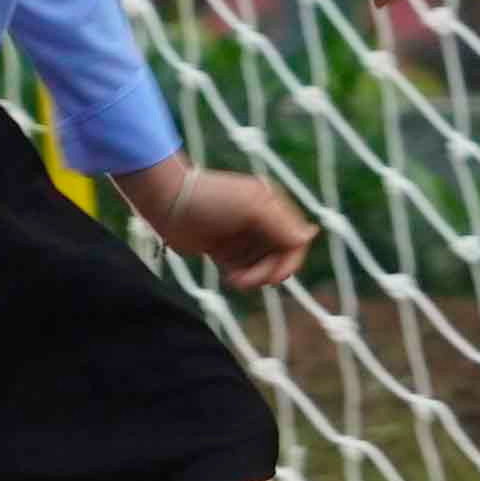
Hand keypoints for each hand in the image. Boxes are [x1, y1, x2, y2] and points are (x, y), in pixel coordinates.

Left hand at [125, 160, 318, 289]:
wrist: (168, 202)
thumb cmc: (212, 199)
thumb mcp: (253, 207)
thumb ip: (282, 223)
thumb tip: (311, 236)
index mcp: (273, 206)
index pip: (295, 241)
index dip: (289, 262)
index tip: (274, 277)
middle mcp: (262, 222)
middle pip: (280, 257)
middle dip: (267, 272)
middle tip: (247, 281)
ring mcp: (243, 237)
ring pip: (262, 267)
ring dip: (252, 277)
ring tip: (235, 280)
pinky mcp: (225, 251)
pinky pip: (243, 270)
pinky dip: (241, 278)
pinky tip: (230, 277)